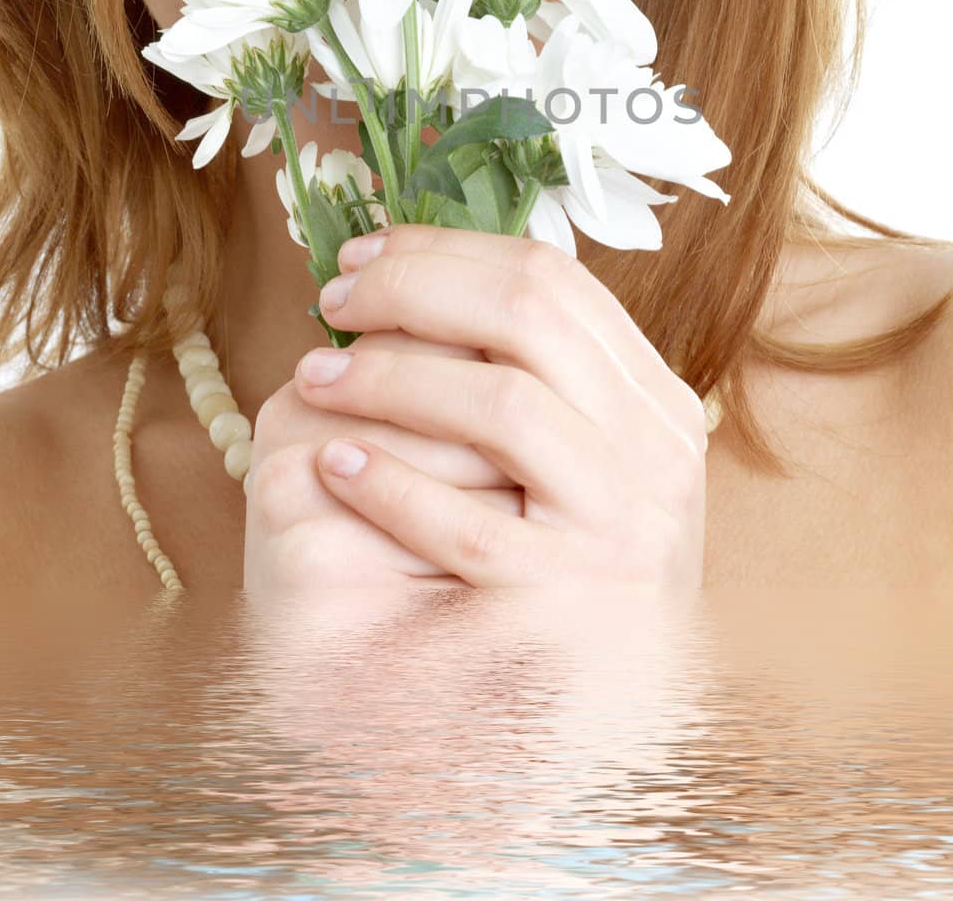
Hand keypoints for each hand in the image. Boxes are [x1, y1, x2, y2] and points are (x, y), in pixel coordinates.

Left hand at [291, 222, 708, 598]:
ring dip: (388, 375)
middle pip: (525, 313)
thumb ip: (531, 373)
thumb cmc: (564, 570)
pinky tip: (334, 462)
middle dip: (411, 288)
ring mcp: (621, 528)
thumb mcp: (581, 461)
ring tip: (314, 378)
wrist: (598, 719)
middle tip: (333, 299)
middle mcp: (656, 453)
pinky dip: (388, 482)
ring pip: (501, 403)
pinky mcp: (567, 603)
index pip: (550, 277)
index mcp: (655, 401)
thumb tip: (413, 266)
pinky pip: (465, 525)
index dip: (443, 250)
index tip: (363, 252)